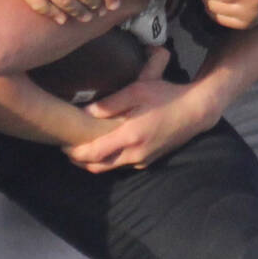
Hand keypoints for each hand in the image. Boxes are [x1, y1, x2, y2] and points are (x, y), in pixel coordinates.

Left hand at [64, 48, 217, 171]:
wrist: (195, 111)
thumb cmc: (166, 96)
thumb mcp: (137, 91)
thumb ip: (110, 104)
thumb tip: (85, 113)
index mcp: (130, 137)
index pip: (94, 154)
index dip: (74, 152)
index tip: (62, 143)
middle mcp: (135, 154)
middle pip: (98, 167)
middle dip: (79, 161)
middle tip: (66, 148)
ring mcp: (142, 160)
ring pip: (110, 168)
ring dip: (93, 161)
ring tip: (81, 147)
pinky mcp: (148, 161)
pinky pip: (122, 164)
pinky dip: (108, 160)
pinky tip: (104, 147)